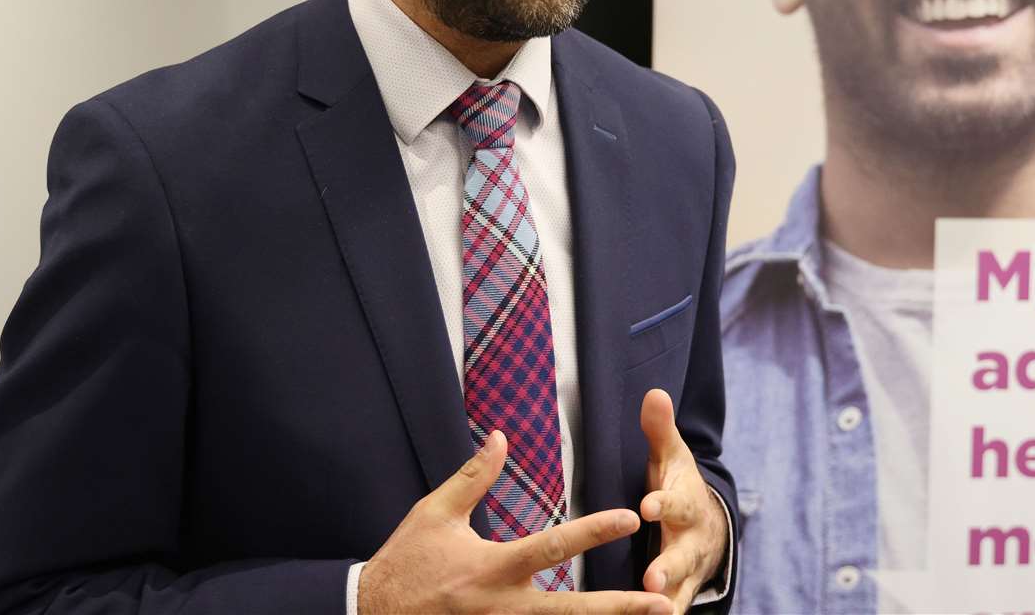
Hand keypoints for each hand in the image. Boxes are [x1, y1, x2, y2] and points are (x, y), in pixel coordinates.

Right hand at [359, 430, 672, 614]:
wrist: (370, 614)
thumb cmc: (406, 561)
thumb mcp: (434, 512)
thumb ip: (474, 477)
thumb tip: (501, 437)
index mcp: (492, 568)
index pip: (553, 547)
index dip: (594, 530)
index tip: (630, 517)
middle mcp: (503, 607)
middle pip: (573, 610)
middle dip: (621, 607)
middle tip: (664, 603)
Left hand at [639, 389, 727, 614]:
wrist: (709, 522)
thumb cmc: (678, 484)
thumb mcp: (670, 456)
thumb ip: (659, 429)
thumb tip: (654, 392)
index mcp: (684, 503)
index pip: (675, 502)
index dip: (662, 503)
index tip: (646, 506)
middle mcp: (690, 539)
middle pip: (681, 555)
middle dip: (668, 567)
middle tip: (651, 579)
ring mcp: (688, 569)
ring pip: (680, 589)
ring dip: (667, 601)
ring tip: (655, 613)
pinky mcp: (681, 590)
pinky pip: (674, 608)